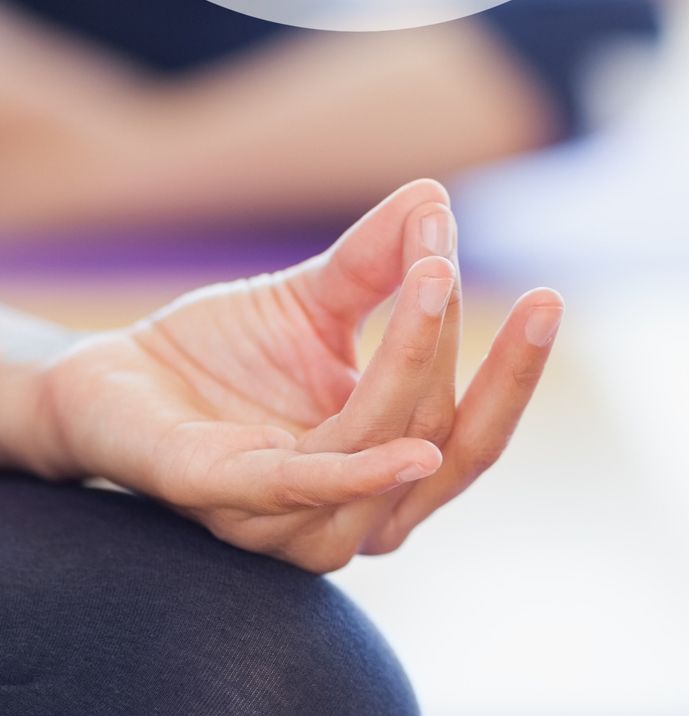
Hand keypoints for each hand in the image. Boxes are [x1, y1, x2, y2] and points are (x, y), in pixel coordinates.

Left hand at [26, 180, 562, 571]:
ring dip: (414, 374)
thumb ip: (377, 263)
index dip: (513, 376)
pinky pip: (299, 491)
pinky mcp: (223, 500)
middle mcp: (348, 510)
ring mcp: (287, 518)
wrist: (113, 380)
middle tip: (495, 281)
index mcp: (378, 469)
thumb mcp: (312, 302)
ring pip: (379, 457)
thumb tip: (438, 197)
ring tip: (431, 281)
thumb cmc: (221, 356)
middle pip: (439, 449)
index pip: (466, 433)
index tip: (548, 299)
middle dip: (473, 366)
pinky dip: (357, 470)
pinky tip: (412, 447)